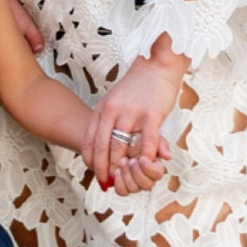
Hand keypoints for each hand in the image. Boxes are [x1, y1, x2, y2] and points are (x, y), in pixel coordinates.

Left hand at [84, 50, 187, 190]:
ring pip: (120, 146)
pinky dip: (145, 156)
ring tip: (122, 178)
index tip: (94, 172)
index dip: (90, 160)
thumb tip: (103, 144)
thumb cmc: (137, 85)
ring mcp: (132, 112)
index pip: (90, 140)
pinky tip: (145, 165)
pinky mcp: (151, 114)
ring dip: (121, 166)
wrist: (157, 64)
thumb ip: (107, 119)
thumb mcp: (114, 100)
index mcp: (103, 108)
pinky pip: (147, 140)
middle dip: (102, 168)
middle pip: (102, 146)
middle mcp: (113, 110)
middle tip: (105, 182)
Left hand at [108, 144, 172, 194]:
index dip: (149, 168)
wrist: (123, 140)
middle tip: (131, 160)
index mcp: (156, 166)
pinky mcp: (124, 185)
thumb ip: (161, 145)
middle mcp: (147, 178)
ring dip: (126, 175)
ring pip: (133, 189)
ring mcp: (136, 183)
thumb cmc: (138, 139)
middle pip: (146, 185)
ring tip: (122, 161)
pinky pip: (122, 192)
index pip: (158, 175)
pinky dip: (118, 182)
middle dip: (136, 172)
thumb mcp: (151, 136)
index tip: (142, 158)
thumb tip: (168, 157)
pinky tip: (117, 171)